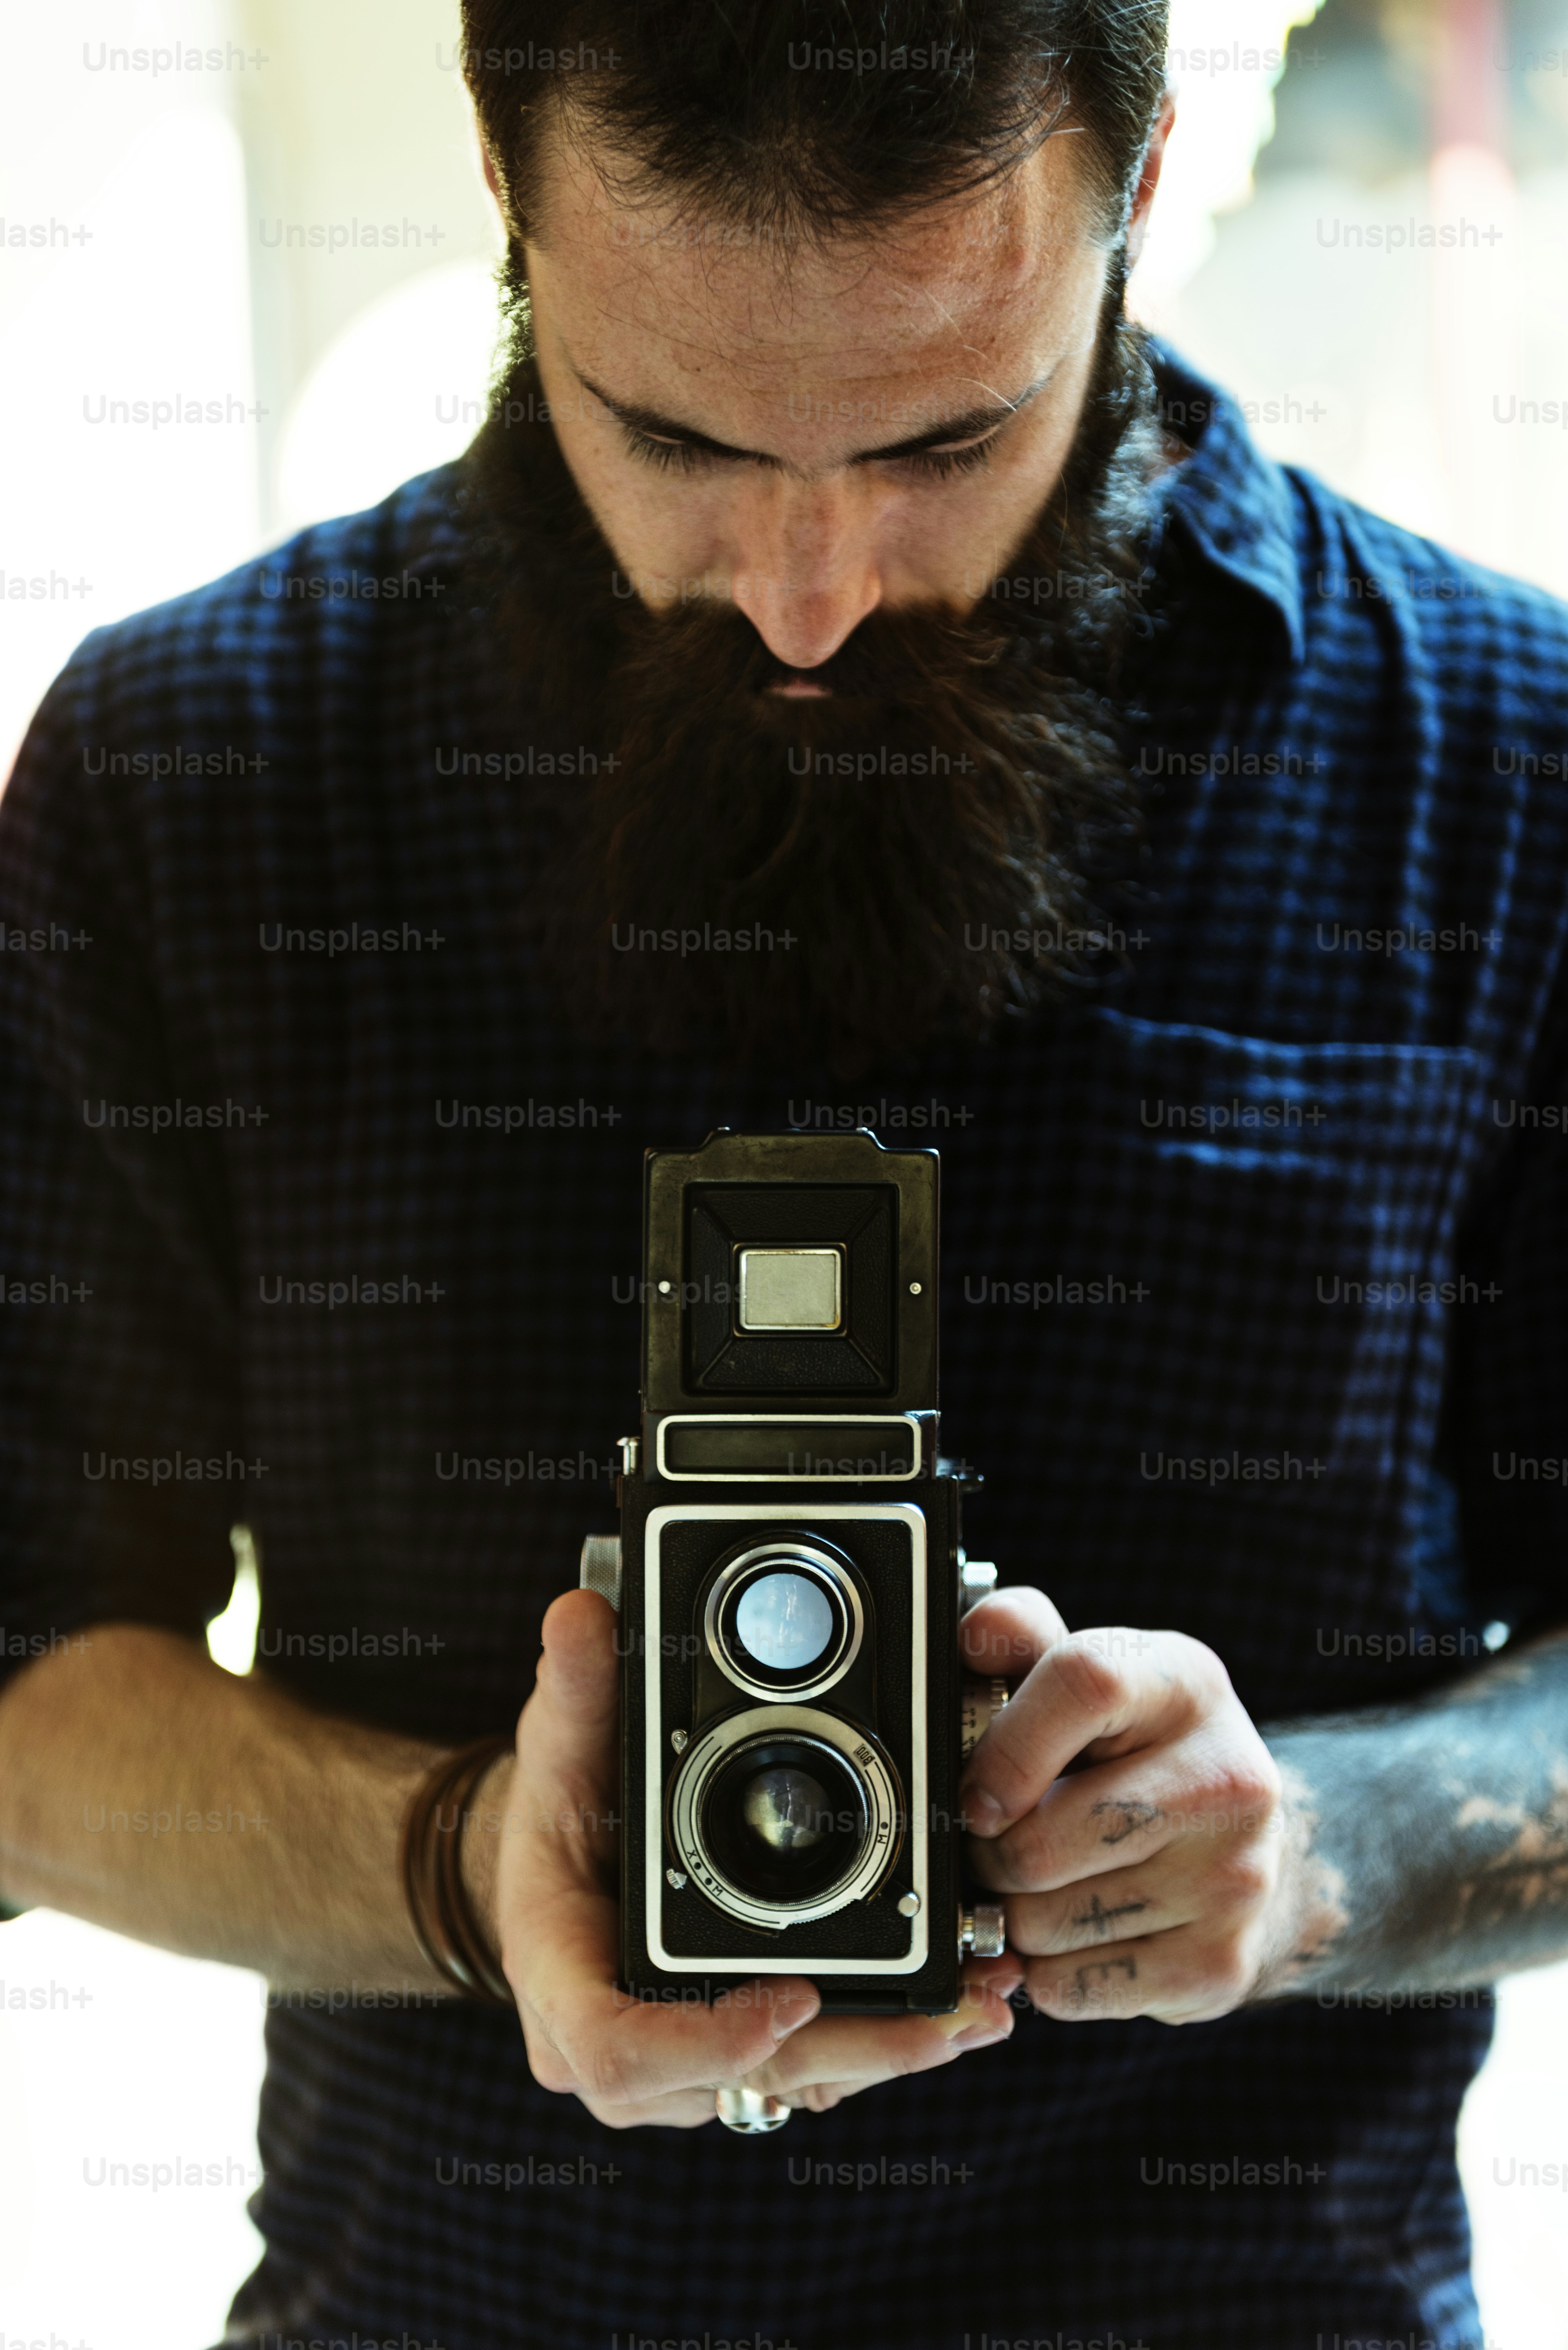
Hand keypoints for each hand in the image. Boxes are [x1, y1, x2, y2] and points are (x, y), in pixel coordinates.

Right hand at [488, 1589, 1018, 2126]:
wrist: (565, 1868)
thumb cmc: (559, 1812)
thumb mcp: (561, 1746)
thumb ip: (575, 1687)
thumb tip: (580, 1614)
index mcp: (563, 1981)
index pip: (620, 2050)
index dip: (703, 2041)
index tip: (790, 1999)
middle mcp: (620, 2049)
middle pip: (737, 2078)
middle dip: (851, 2049)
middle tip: (947, 2014)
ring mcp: (682, 2069)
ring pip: (788, 2084)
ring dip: (887, 2052)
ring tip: (978, 2009)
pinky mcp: (734, 2061)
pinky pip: (807, 2069)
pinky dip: (879, 2043)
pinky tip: (956, 2014)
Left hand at [959, 1589, 1301, 2023]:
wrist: (1246, 1854)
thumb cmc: (1138, 1753)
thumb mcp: (1090, 1674)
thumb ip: (1023, 1639)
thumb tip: (968, 1635)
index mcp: (1186, 1682)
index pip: (1084, 1682)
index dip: (1005, 1744)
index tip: (973, 1791)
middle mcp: (1227, 1776)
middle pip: (1043, 1838)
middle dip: (988, 1852)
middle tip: (994, 1842)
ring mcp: (1233, 1878)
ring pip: (1045, 1921)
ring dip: (1013, 1915)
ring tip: (1042, 1883)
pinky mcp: (1219, 1966)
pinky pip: (1072, 1988)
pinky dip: (1048, 1973)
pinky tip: (1077, 1932)